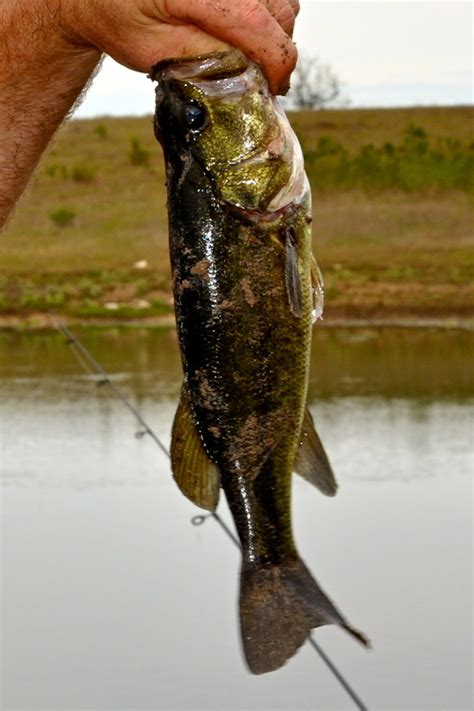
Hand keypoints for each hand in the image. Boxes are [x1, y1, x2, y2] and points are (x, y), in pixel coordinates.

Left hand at [60, 0, 298, 93]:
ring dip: (273, 32)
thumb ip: (208, 59)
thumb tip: (252, 73)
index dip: (276, 65)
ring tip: (247, 53)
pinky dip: (266, 14)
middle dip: (275, 51)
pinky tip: (242, 30)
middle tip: (258, 79)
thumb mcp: (158, 51)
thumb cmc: (121, 18)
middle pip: (281, 13)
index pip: (261, 27)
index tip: (274, 90)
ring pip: (283, 2)